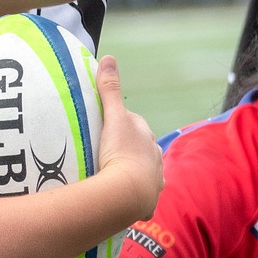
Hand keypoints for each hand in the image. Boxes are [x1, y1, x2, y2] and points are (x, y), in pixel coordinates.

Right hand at [92, 55, 163, 223]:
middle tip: (105, 154)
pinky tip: (124, 197)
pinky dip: (135, 194)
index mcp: (146, 134)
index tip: (103, 131)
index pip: (132, 124)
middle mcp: (154, 154)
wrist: (129, 193)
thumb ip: (110, 90)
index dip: (118, 125)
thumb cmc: (121, 152)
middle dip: (127, 149)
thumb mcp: (113, 117)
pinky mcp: (150, 199)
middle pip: (139, 147)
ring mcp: (154, 177)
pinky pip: (142, 194)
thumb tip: (109, 57)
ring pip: (143, 170)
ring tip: (114, 176)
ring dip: (132, 171)